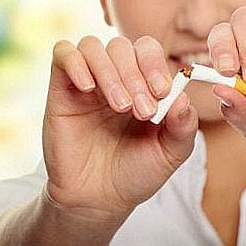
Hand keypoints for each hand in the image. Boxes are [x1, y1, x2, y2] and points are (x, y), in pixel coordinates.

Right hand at [42, 35, 197, 217]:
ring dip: (110, 71)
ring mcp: (88, 82)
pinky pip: (63, 54)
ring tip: (119, 106)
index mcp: (143, 85)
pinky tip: (88, 88)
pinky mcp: (61, 89)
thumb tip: (184, 98)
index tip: (161, 92)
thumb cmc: (137, 171)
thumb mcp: (171, 152)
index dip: (154, 64)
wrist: (99, 199)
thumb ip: (184, 126)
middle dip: (135, 75)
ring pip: (93, 47)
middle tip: (142, 111)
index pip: (147, 50)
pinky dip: (76, 63)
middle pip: (122, 46)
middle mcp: (115, 78)